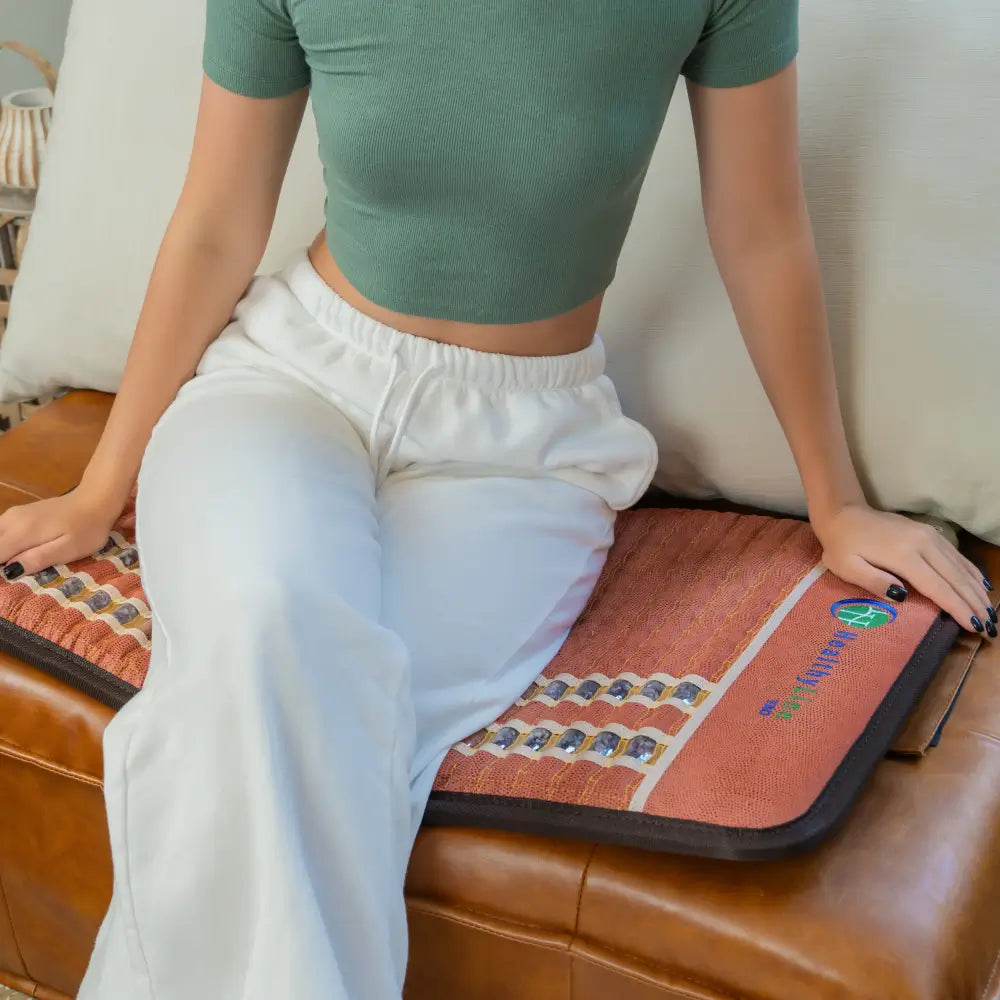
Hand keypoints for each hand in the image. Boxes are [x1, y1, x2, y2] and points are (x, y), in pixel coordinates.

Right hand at [0, 487, 123, 581]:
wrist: (96, 500)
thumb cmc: (87, 529)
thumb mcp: (68, 549)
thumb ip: (37, 559)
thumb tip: (10, 571)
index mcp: (20, 532)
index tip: (9, 582)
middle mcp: (10, 520)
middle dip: (0, 562)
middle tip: (20, 573)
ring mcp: (14, 514)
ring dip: (3, 553)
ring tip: (22, 565)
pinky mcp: (20, 513)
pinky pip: (2, 531)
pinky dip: (6, 544)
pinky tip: (22, 552)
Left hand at [811, 503, 995, 637]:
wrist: (843, 513)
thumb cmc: (841, 546)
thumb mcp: (846, 568)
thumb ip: (874, 582)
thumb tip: (903, 596)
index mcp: (903, 555)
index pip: (938, 588)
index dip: (958, 609)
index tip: (976, 627)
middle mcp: (923, 544)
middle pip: (955, 578)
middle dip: (975, 604)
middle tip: (991, 627)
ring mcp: (928, 535)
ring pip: (960, 566)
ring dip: (976, 590)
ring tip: (990, 611)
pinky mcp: (929, 532)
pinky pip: (956, 555)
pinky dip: (970, 571)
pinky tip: (981, 585)